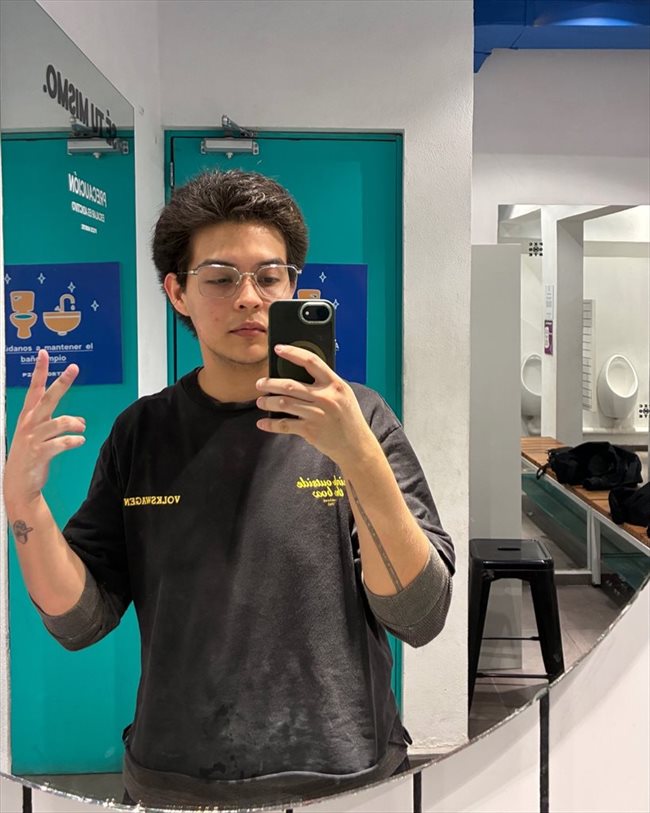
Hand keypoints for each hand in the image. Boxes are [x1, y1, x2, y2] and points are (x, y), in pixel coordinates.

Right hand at [3, 350, 85, 506]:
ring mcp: (33, 438)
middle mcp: (29, 423)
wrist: (19, 483)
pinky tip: (79, 441)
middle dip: (61, 382)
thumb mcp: (41, 435)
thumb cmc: (31, 455)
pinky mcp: (38, 453)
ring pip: (58, 422)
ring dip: (74, 423)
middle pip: (48, 398)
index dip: (40, 371)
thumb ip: (58, 424)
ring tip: (81, 427)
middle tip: (73, 368)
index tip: (44, 353)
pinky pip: (61, 443)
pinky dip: (73, 440)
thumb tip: (80, 420)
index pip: (34, 388)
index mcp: (29, 415)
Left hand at [255, 344, 375, 466]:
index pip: (311, 361)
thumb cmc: (348, 418)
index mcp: (335, 384)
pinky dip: (271, 424)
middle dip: (271, 383)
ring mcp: (317, 414)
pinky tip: (263, 423)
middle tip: (260, 383)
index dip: (293, 353)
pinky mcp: (310, 430)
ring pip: (284, 403)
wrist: (356, 446)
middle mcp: (326, 397)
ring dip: (268, 401)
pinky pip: (285, 424)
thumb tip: (300, 374)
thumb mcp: (344, 395)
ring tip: (260, 401)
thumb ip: (326, 384)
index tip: (278, 349)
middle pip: (291, 385)